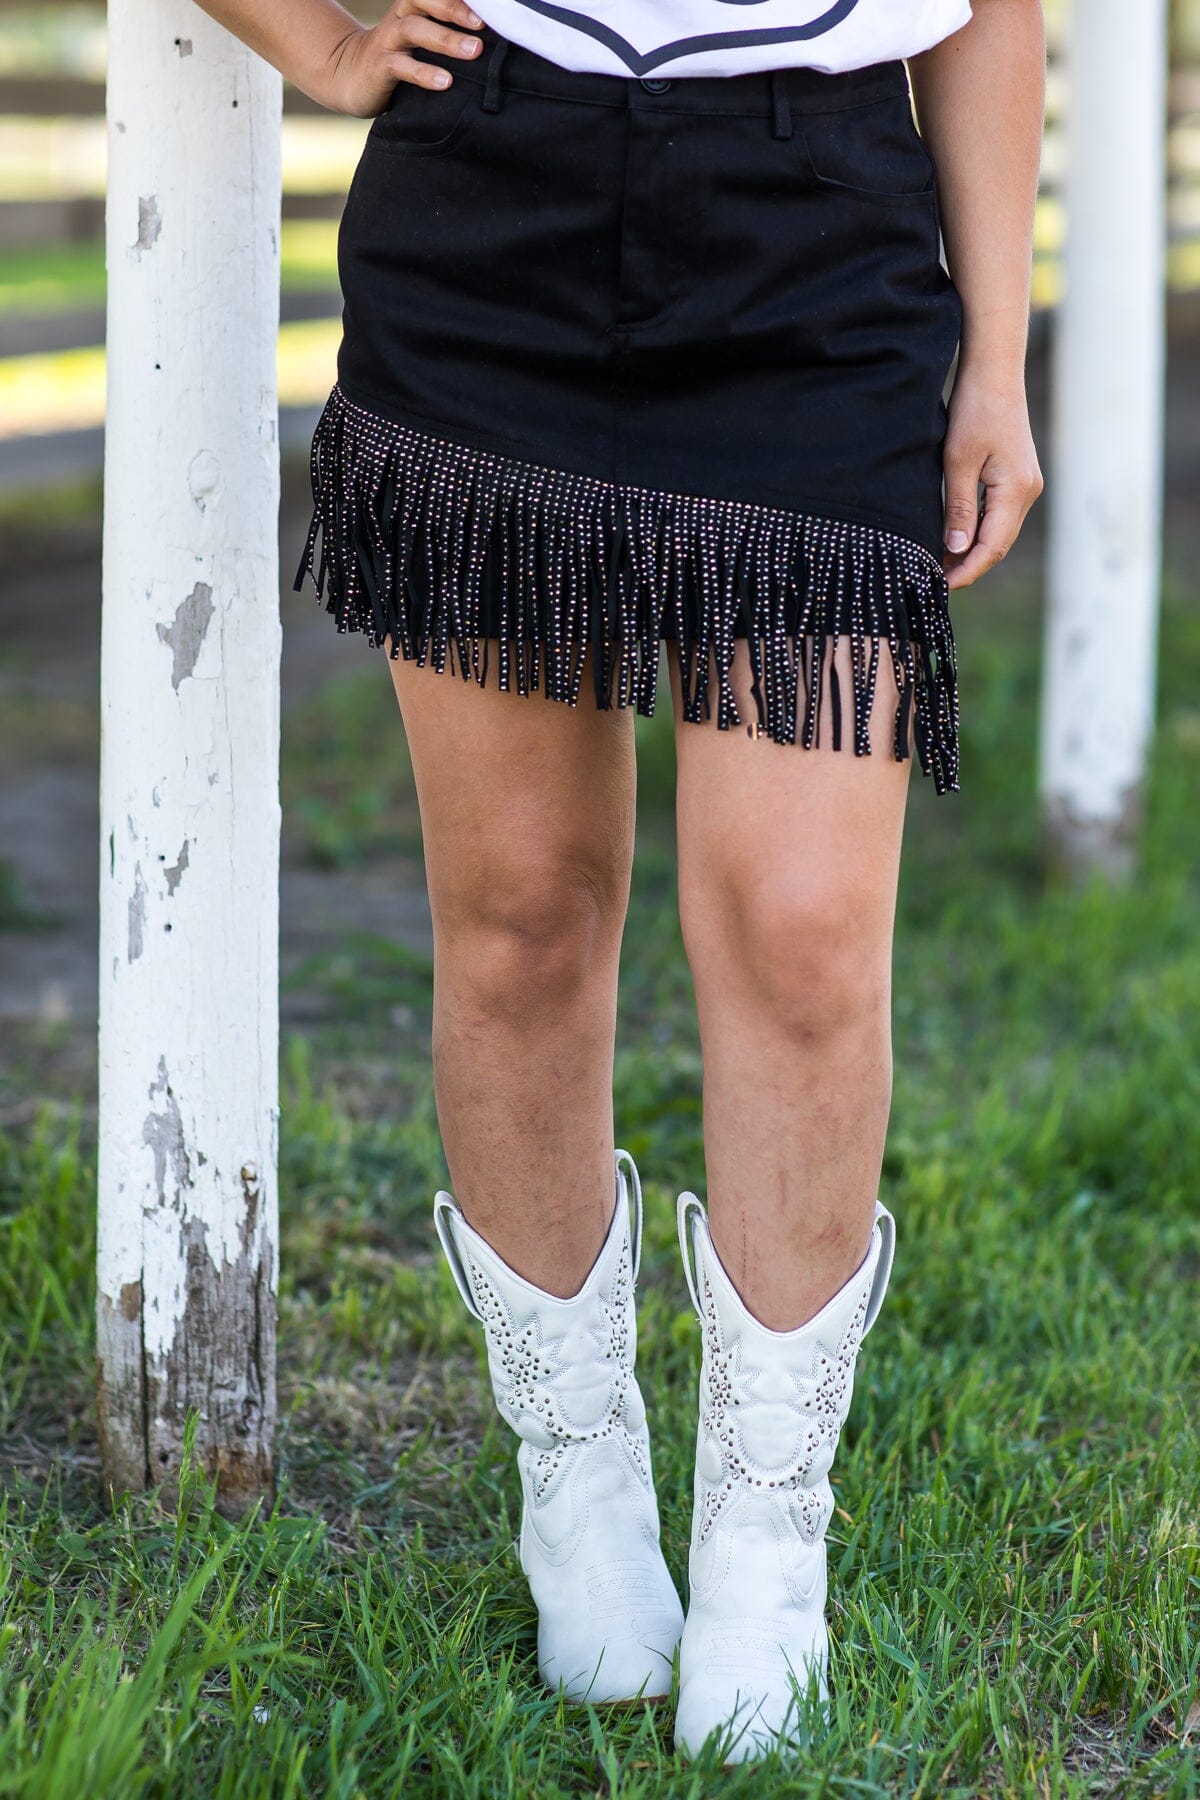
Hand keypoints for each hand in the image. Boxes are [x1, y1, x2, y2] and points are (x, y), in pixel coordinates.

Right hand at [320, 0, 486, 117]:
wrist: (349, 74)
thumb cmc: (399, 57)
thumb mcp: (423, 39)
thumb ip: (448, 33)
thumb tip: (491, 41)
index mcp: (415, 6)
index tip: (493, 6)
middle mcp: (402, 17)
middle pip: (428, 2)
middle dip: (457, 10)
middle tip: (484, 25)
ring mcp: (388, 41)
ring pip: (415, 30)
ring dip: (446, 39)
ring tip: (473, 51)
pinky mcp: (379, 67)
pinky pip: (401, 66)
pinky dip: (424, 73)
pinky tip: (445, 81)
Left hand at [941, 367, 1043, 589]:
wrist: (995, 375)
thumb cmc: (975, 411)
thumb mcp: (958, 461)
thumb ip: (958, 507)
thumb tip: (955, 550)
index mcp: (1016, 490)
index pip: (993, 547)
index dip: (967, 571)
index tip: (941, 587)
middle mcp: (1028, 491)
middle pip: (999, 545)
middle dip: (969, 566)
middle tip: (934, 582)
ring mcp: (1026, 485)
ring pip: (999, 533)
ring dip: (972, 551)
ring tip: (940, 565)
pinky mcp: (1018, 479)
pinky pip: (998, 517)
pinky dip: (978, 532)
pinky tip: (955, 539)